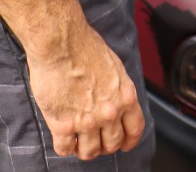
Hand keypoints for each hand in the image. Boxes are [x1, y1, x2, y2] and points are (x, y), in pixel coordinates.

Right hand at [26, 20, 144, 158]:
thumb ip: (117, 89)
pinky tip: (62, 138)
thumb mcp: (114, 66)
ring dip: (83, 149)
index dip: (129, 140)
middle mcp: (110, 112)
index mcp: (125, 96)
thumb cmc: (84, 46)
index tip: (124, 143)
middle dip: (104, 145)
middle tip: (96, 140)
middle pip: (112, 145)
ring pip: (89, 152)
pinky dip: (64, 147)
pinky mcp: (63, 125)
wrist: (60, 43)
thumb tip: (115, 100)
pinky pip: (64, 149)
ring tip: (77, 141)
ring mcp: (87, 121)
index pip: (135, 129)